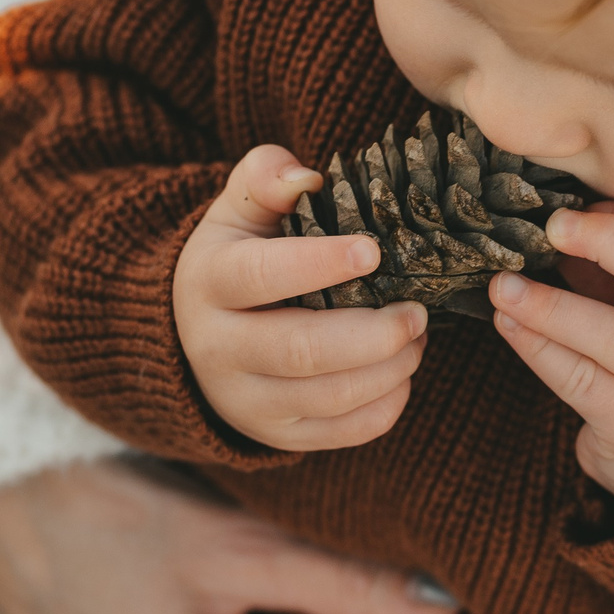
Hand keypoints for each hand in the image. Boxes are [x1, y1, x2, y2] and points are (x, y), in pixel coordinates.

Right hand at [175, 145, 427, 450]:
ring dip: (388, 369)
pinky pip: (342, 433)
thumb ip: (265, 178)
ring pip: (327, 397)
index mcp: (210, 281)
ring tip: (415, 337)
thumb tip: (307, 179)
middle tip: (417, 312)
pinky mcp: (276, 435)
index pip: (260, 275)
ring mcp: (245, 400)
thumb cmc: (238, 256)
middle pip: (300, 351)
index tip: (374, 251)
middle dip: (372, 334)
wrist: (196, 334)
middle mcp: (217, 348)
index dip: (318, 263)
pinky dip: (385, 405)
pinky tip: (400, 373)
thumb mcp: (240, 209)